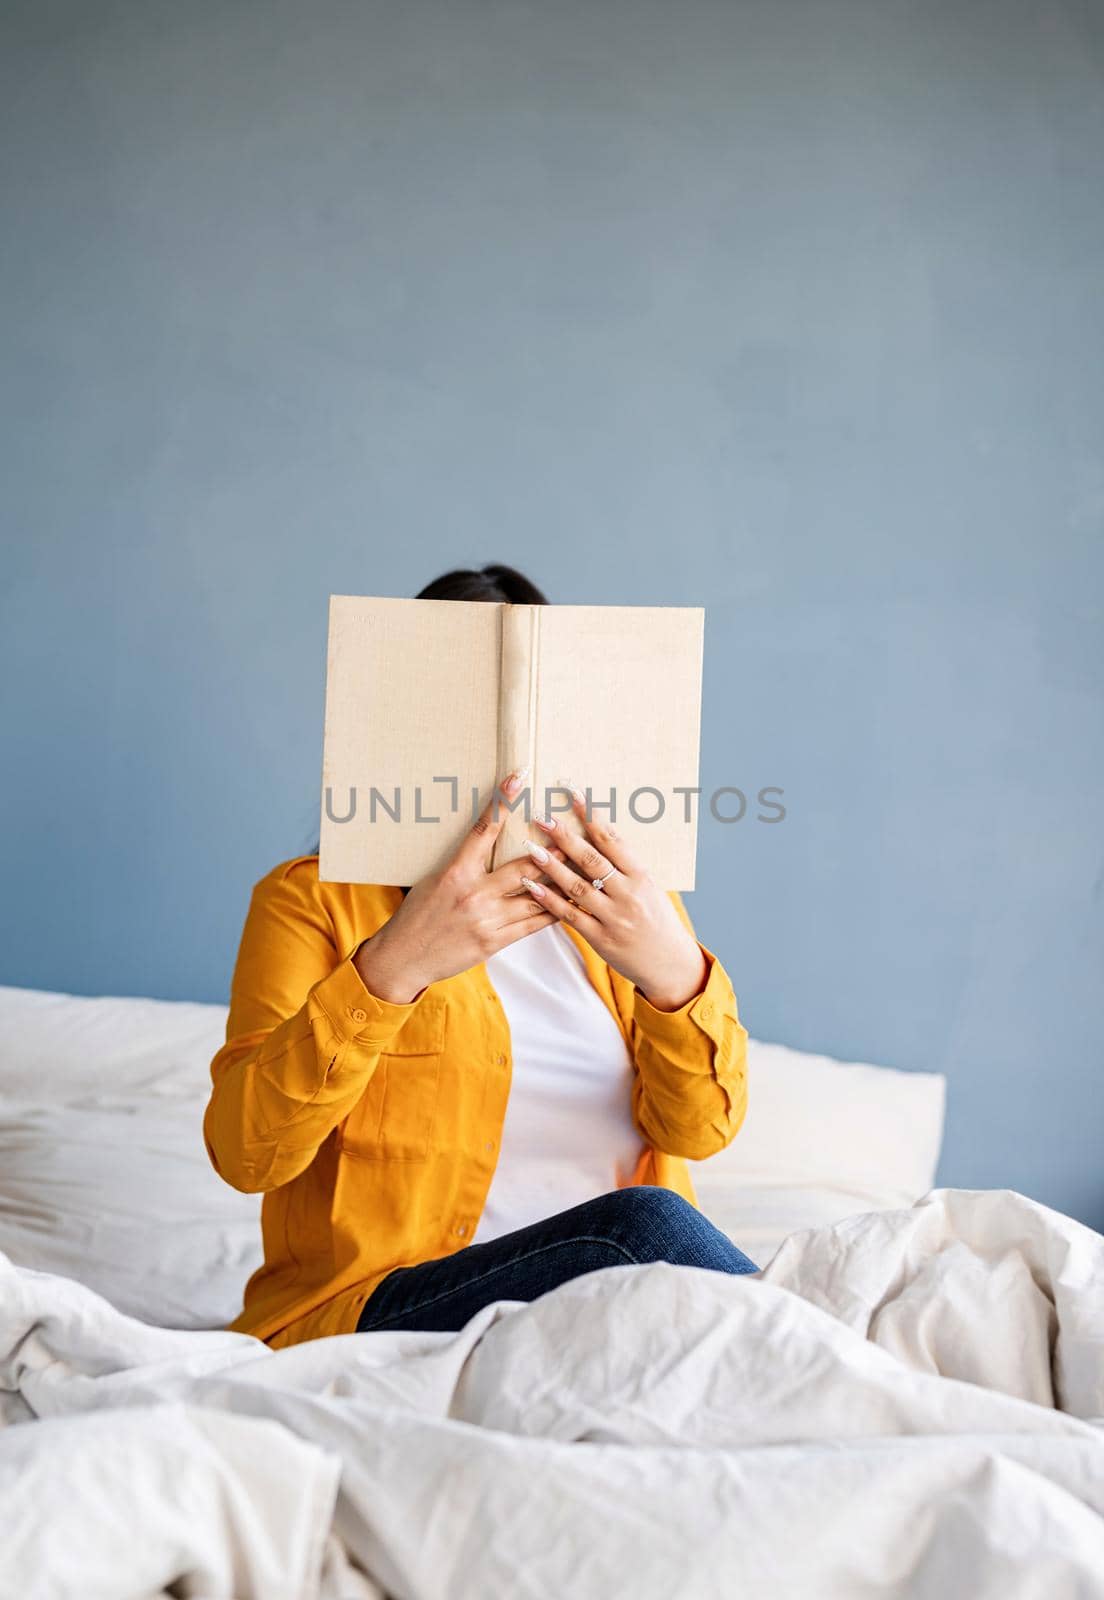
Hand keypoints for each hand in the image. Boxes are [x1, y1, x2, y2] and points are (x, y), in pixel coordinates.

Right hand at [352, 771, 565, 1002]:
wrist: (403, 957)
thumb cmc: (417, 916)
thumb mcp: (435, 880)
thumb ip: (464, 864)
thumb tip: (486, 843)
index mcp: (456, 872)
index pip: (484, 829)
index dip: (503, 801)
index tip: (518, 778)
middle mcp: (474, 893)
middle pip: (525, 865)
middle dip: (553, 849)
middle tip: (576, 831)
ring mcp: (487, 919)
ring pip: (537, 896)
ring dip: (563, 881)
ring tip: (586, 868)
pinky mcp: (495, 942)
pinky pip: (533, 924)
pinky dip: (554, 912)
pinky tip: (571, 902)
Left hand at [520, 789, 708, 1010]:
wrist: (669, 962)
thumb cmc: (657, 919)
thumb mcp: (649, 887)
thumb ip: (624, 866)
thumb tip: (597, 834)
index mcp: (641, 876)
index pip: (612, 839)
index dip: (591, 815)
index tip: (572, 794)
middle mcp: (628, 894)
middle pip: (592, 859)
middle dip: (564, 836)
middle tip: (542, 817)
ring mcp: (613, 917)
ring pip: (577, 886)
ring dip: (551, 865)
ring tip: (531, 847)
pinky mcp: (600, 938)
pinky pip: (571, 915)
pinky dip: (550, 900)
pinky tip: (532, 886)